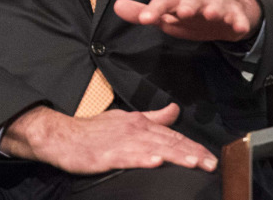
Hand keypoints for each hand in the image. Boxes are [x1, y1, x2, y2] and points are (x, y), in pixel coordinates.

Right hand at [0, 104, 216, 173]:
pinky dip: (142, 158)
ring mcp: (119, 143)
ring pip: (152, 149)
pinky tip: (155, 161)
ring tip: (193, 162)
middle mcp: (132, 130)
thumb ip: (152, 117)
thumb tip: (175, 109)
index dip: (192, 145)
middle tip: (211, 164)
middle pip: (167, 142)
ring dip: (174, 155)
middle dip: (191, 153)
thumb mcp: (125, 119)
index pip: (171, 135)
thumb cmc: (93, 131)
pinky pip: (127, 157)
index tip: (210, 157)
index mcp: (138, 123)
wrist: (61, 135)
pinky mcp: (106, 155)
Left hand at [114, 0, 261, 41]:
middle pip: (190, 0)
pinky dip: (239, 22)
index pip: (163, 2)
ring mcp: (216, 6)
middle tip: (182, 12)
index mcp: (177, 0)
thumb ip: (143, 13)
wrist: (222, 15)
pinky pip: (237, 18)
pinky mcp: (233, 15)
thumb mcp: (165, 16)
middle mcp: (195, 0)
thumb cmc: (188, 16)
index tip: (144, 19)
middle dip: (186, 5)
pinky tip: (239, 28)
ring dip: (212, 9)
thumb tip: (116, 5)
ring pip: (214, 5)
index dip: (154, 10)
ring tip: (209, 14)